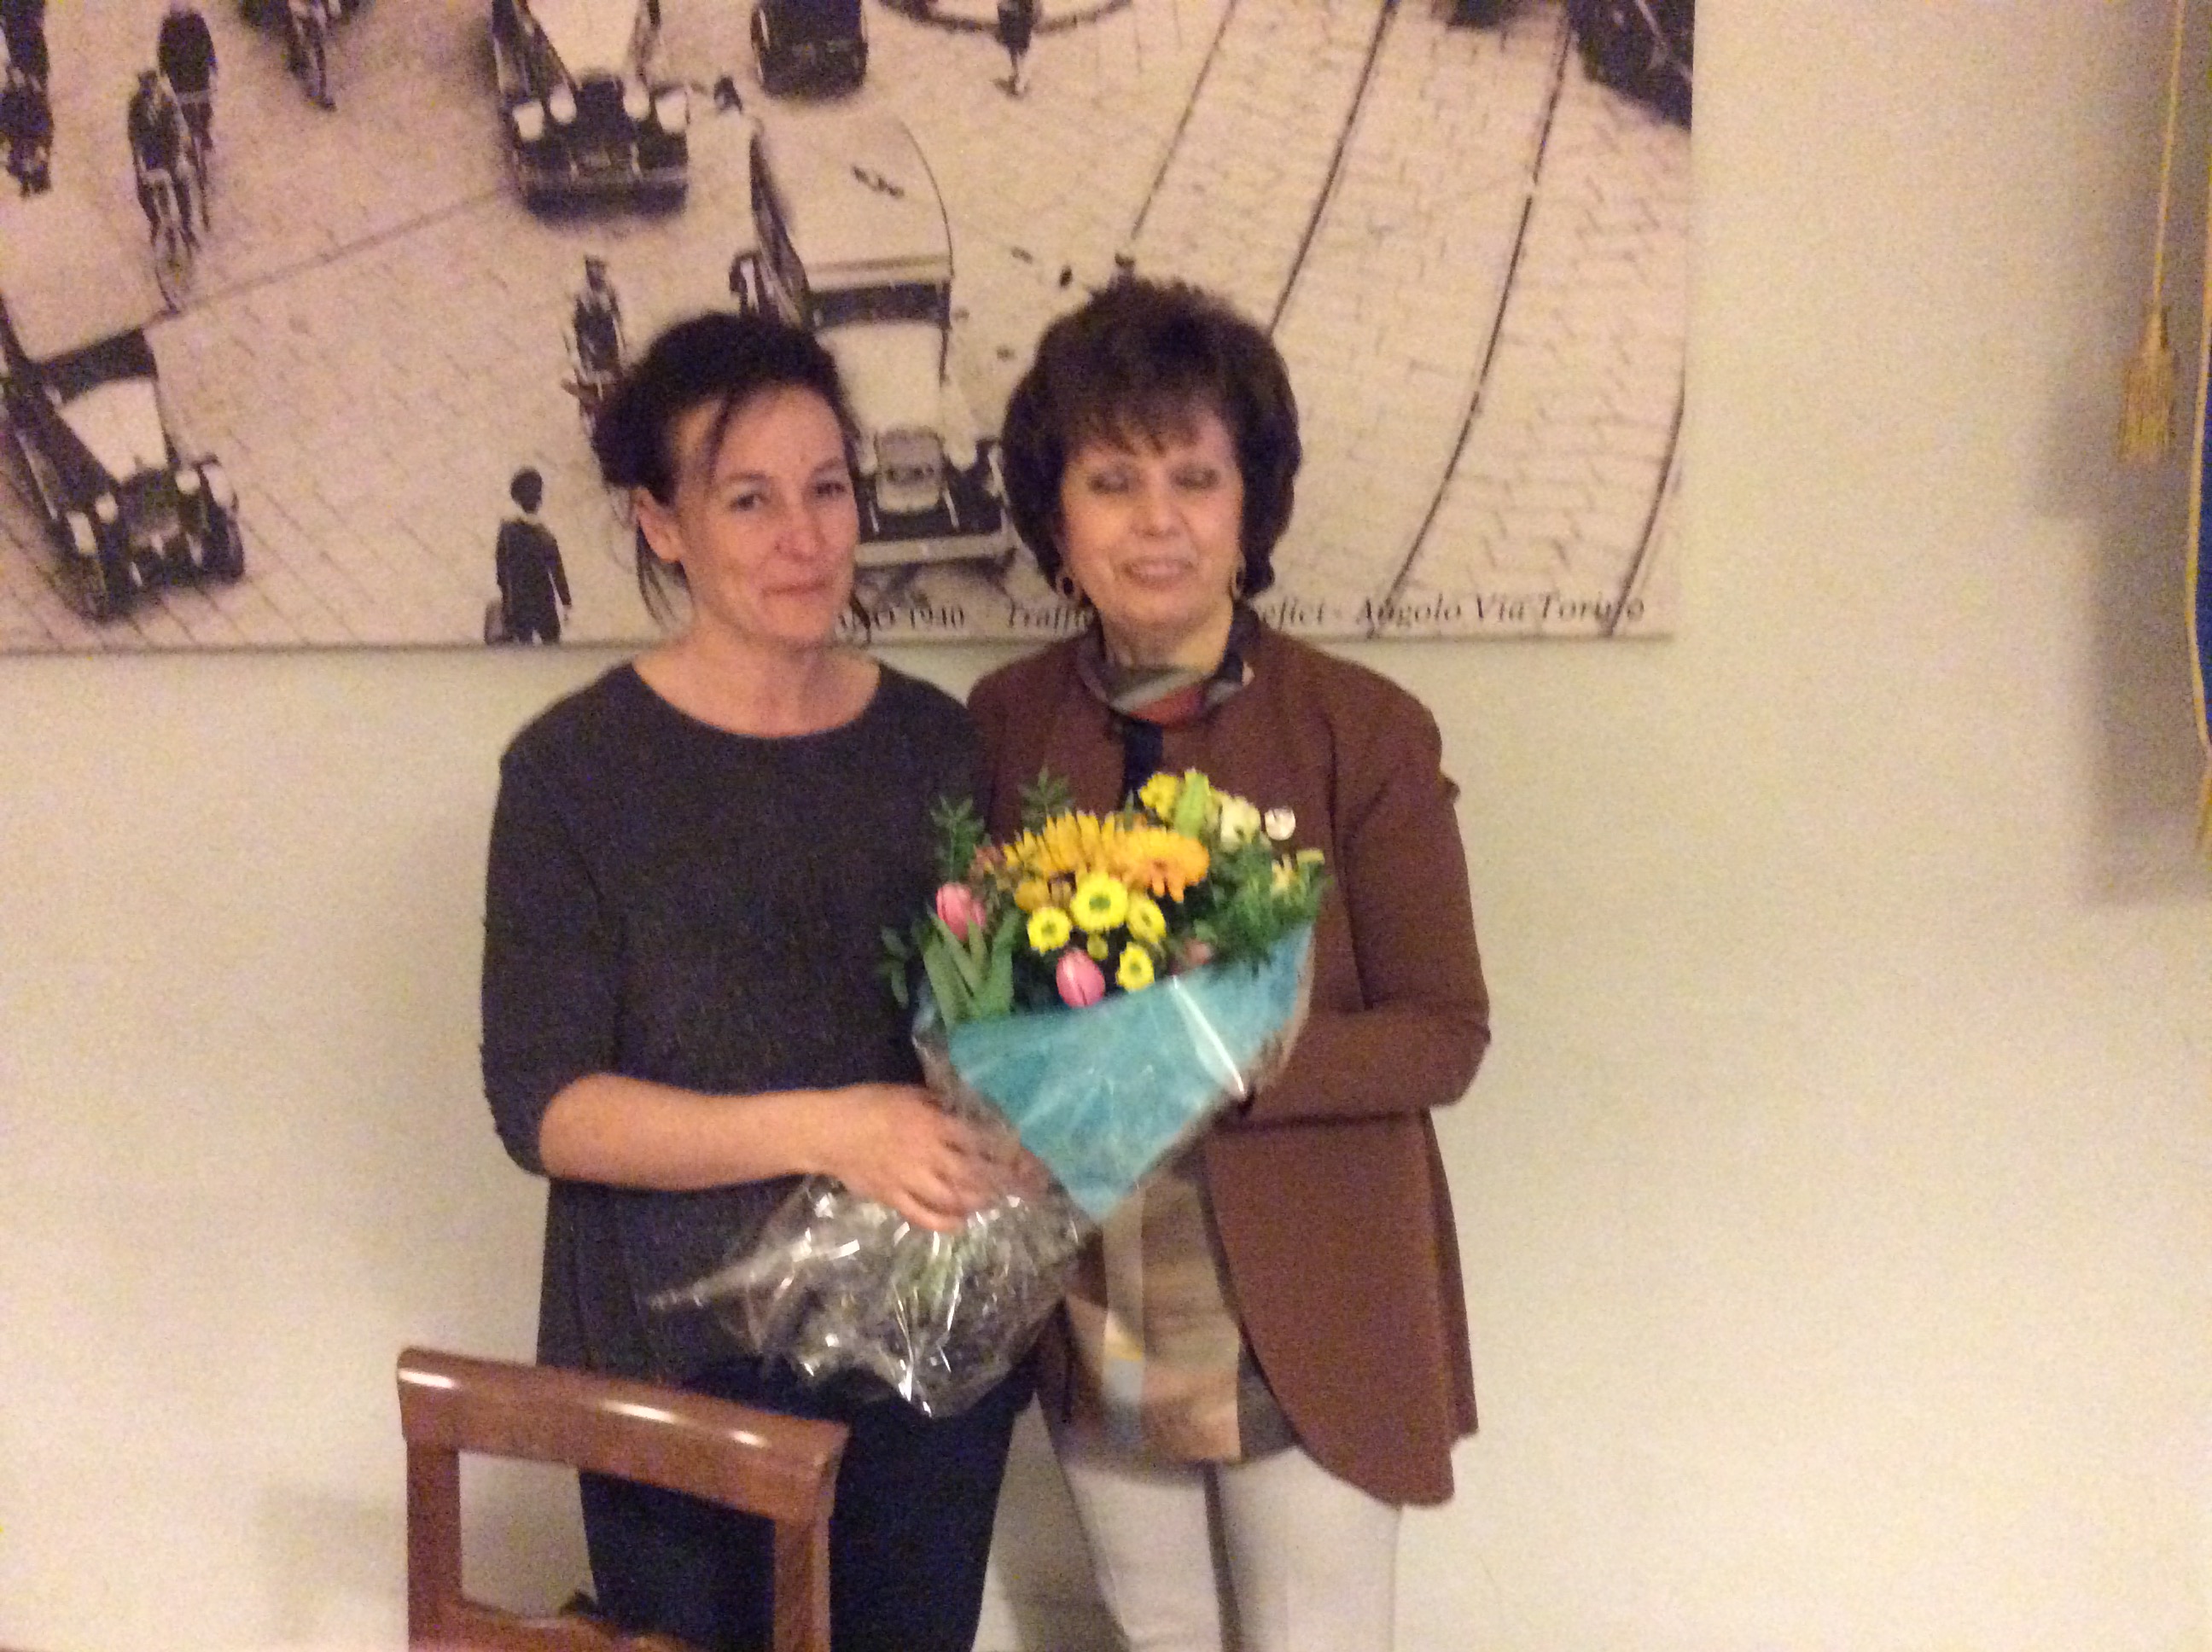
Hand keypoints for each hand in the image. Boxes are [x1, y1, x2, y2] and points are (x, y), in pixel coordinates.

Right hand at [820, 1083, 1002, 1231]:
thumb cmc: (867, 1104)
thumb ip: (937, 1104)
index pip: (977, 1139)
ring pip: (953, 1197)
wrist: (827, 1131)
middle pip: (972, 1172)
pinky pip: (924, 1216)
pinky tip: (960, 1222)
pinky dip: (946, 1222)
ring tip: (993, 1201)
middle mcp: (927, 1154)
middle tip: (1020, 1187)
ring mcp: (910, 1180)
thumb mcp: (907, 1093)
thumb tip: (965, 1110)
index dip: (1003, 1150)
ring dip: (978, 1201)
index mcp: (932, 1123)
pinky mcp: (894, 1199)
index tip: (1023, 1157)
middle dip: (1000, 1181)